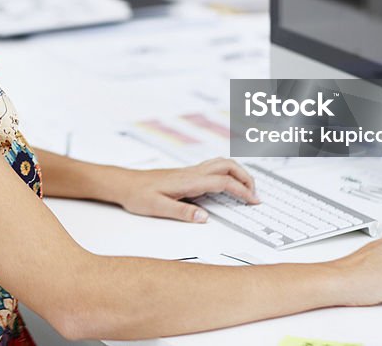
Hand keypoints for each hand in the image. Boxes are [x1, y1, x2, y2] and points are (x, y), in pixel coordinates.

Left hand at [114, 157, 259, 222]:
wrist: (125, 183)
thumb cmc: (138, 195)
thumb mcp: (157, 208)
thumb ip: (182, 212)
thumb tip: (204, 217)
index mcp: (189, 181)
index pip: (223, 181)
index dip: (241, 191)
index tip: (253, 202)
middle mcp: (192, 173)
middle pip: (227, 166)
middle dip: (246, 177)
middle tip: (255, 195)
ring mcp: (190, 171)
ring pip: (222, 164)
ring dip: (238, 173)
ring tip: (247, 190)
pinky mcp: (187, 174)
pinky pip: (214, 168)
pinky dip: (228, 174)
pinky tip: (228, 186)